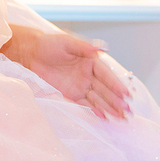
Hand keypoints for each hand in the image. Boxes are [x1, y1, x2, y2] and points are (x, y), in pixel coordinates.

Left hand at [5, 27, 130, 119]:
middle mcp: (89, 75)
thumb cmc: (49, 44)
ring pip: (98, 99)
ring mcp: (81, 86)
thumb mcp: (67, 42)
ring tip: (121, 118)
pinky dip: (95, 111)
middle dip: (117, 101)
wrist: (31, 54)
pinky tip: (104, 118)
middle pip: (105, 90)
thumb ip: (84, 47)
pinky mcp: (72, 95)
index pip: (107, 76)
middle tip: (127, 111)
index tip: (126, 95)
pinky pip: (85, 105)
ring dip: (110, 108)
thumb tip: (102, 48)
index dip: (116, 85)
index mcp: (91, 62)